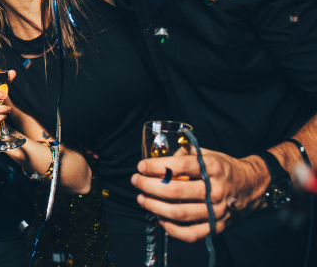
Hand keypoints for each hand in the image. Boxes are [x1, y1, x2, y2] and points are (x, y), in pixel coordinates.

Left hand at [131, 148, 268, 241]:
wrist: (252, 187)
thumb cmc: (223, 169)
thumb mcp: (207, 154)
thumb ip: (184, 154)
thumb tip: (158, 158)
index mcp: (212, 168)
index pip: (178, 167)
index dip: (155, 167)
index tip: (141, 166)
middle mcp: (215, 190)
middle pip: (174, 191)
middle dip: (149, 186)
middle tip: (136, 181)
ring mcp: (216, 211)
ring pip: (179, 213)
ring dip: (155, 207)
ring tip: (142, 199)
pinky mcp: (217, 227)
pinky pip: (190, 234)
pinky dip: (172, 229)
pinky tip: (161, 219)